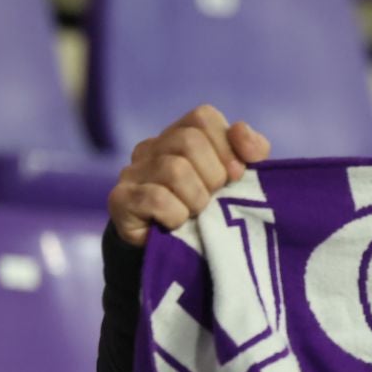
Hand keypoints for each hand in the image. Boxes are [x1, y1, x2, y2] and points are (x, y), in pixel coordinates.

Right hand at [108, 105, 271, 247]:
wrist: (174, 254)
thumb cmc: (209, 210)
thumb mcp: (236, 178)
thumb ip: (250, 150)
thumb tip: (244, 136)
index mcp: (179, 135)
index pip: (203, 118)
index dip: (227, 145)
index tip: (237, 175)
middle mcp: (151, 148)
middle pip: (189, 141)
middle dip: (213, 175)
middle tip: (215, 199)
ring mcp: (132, 172)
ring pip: (175, 170)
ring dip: (197, 199)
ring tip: (197, 213)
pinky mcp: (120, 200)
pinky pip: (157, 199)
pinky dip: (176, 215)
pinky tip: (177, 224)